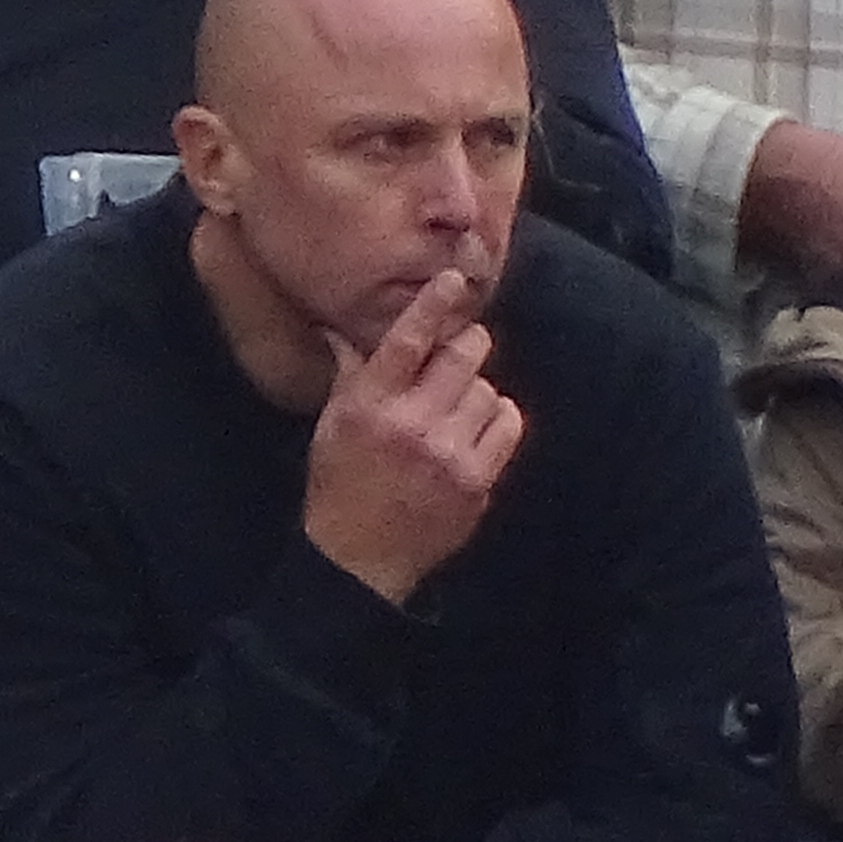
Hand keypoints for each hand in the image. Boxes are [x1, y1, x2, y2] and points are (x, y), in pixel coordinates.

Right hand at [302, 269, 523, 602]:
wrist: (358, 563)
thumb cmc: (339, 487)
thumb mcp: (333, 425)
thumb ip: (351, 373)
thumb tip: (343, 326)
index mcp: (369, 405)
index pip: (409, 339)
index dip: (436, 303)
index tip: (455, 279)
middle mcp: (411, 424)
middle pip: (466, 353)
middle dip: (466, 348)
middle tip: (457, 359)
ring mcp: (448, 454)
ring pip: (490, 387)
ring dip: (477, 392)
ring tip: (455, 413)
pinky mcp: (477, 480)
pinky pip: (509, 423)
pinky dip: (497, 421)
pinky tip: (475, 433)